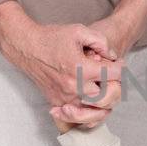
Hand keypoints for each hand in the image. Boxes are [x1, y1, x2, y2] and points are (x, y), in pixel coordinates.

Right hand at [0, 6, 122, 116]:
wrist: (26, 47)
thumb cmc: (52, 38)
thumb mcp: (79, 31)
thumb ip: (100, 42)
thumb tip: (112, 56)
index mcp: (81, 69)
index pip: (112, 75)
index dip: (120, 68)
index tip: (118, 63)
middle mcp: (73, 86)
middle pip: (106, 96)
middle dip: (113, 86)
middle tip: (111, 78)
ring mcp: (64, 96)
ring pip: (92, 109)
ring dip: (102, 101)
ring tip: (103, 90)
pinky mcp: (56, 101)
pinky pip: (76, 115)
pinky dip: (86, 111)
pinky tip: (89, 101)